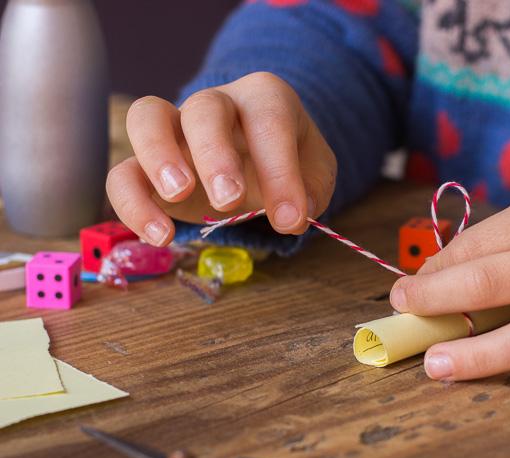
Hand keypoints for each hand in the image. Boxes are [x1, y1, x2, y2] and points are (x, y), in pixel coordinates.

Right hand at [107, 72, 335, 245]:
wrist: (258, 158)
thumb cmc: (287, 159)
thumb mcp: (314, 170)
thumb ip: (312, 188)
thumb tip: (294, 214)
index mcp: (264, 98)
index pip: (269, 121)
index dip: (280, 170)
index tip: (291, 219)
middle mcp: (215, 103)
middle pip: (204, 109)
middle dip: (215, 154)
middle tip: (229, 200)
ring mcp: (175, 128)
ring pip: (146, 118)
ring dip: (158, 156)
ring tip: (178, 197)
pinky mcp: (147, 164)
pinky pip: (123, 173)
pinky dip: (132, 204)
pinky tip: (160, 236)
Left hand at [390, 160, 509, 381]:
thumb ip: (506, 233)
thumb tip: (450, 272)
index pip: (476, 250)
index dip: (435, 272)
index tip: (409, 288)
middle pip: (491, 289)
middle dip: (437, 305)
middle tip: (405, 318)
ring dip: (477, 358)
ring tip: (438, 367)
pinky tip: (504, 370)